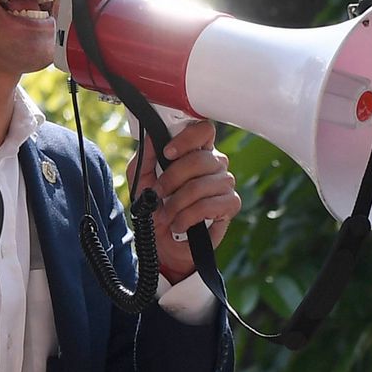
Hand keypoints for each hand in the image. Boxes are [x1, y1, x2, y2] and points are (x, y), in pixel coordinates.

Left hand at [126, 121, 240, 283]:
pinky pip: (211, 205)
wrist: (161, 242)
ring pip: (202, 185)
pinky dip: (189, 216)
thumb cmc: (154, 206)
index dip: (187, 138)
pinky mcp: (230, 205)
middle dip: (172, 179)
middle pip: (201, 159)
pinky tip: (180, 223)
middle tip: (158, 194)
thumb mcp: (141, 179)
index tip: (167, 152)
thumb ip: (145, 156)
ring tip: (166, 214)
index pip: (203, 130)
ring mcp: (225, 184)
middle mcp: (214, 164)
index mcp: (195, 151)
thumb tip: (151, 135)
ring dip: (177, 203)